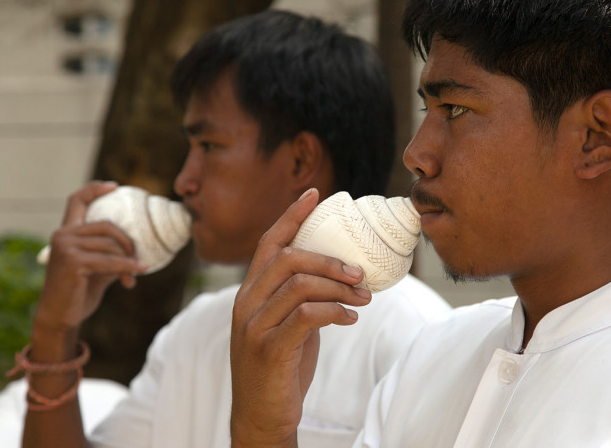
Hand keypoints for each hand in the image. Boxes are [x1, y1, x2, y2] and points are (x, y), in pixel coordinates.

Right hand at [33, 181, 147, 335]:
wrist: (59, 318)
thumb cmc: (77, 293)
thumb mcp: (96, 268)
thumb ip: (109, 253)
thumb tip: (135, 246)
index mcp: (66, 233)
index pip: (77, 200)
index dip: (95, 189)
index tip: (114, 186)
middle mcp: (62, 235)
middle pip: (107, 225)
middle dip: (127, 242)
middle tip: (138, 260)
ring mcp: (65, 247)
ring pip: (110, 244)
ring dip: (128, 261)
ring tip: (133, 277)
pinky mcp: (72, 261)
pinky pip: (109, 261)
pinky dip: (127, 267)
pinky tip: (137, 274)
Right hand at [230, 188, 371, 447]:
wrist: (260, 416)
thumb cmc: (279, 367)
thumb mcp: (286, 325)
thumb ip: (300, 298)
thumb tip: (340, 274)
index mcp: (249, 293)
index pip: (268, 243)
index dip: (291, 216)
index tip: (315, 195)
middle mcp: (246, 303)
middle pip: (289, 258)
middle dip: (330, 259)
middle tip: (360, 271)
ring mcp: (253, 326)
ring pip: (300, 284)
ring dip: (340, 286)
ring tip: (364, 296)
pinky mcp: (269, 349)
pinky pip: (307, 315)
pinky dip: (335, 311)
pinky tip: (351, 318)